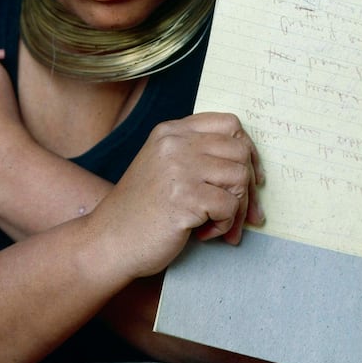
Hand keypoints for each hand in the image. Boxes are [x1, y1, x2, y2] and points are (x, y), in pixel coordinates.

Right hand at [88, 113, 263, 280]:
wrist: (109, 239)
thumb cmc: (142, 209)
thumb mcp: (164, 165)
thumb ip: (197, 154)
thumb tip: (252, 166)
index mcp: (171, 131)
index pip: (229, 123)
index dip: (247, 149)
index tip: (251, 176)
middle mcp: (175, 143)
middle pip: (240, 150)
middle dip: (248, 186)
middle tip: (243, 213)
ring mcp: (179, 168)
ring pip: (240, 177)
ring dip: (237, 209)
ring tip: (219, 225)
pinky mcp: (184, 197)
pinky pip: (229, 206)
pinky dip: (225, 225)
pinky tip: (203, 233)